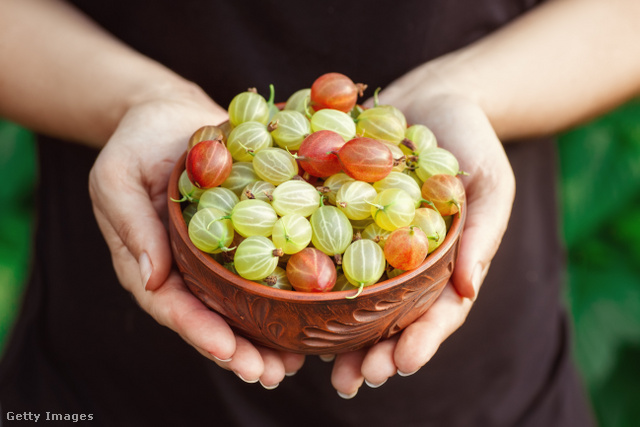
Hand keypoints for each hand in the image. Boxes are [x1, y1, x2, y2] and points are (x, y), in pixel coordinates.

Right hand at [88, 87, 304, 387]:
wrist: (171, 115)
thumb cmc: (135, 144)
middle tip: (272, 374)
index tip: (229, 352)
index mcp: (152, 262)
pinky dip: (286, 292)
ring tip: (296, 363)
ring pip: (243, 303)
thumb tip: (150, 279)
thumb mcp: (117, 178)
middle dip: (241, 350)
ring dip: (268, 336)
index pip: (173, 307)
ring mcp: (218, 254)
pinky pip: (265, 267)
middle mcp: (188, 268)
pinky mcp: (246, 234)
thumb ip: (131, 227)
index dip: (200, 332)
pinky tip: (313, 312)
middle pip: (213, 318)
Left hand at [329, 71, 515, 396]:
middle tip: (354, 381)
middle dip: (375, 354)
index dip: (422, 341)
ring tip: (319, 367)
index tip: (403, 365)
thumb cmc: (471, 139)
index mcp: (445, 263)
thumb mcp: (490, 181)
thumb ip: (483, 231)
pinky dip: (308, 283)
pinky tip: (287, 308)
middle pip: (391, 319)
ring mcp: (371, 243)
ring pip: (354, 300)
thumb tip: (470, 289)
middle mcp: (406, 263)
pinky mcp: (340, 219)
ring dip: (338, 336)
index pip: (438, 312)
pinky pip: (323, 253)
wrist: (429, 98)